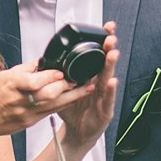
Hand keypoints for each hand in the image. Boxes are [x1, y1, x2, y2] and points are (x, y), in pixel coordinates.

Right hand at [0, 62, 91, 139]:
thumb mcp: (3, 75)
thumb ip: (25, 69)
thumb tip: (43, 62)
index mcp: (12, 84)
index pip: (36, 80)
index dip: (51, 76)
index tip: (62, 71)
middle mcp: (20, 99)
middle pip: (48, 94)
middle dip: (67, 86)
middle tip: (82, 78)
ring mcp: (26, 113)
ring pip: (54, 105)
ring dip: (72, 96)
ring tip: (87, 88)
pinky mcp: (30, 123)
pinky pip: (50, 113)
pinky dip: (63, 104)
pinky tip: (73, 98)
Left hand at [56, 22, 118, 151]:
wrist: (78, 133)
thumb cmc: (73, 111)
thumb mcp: (64, 90)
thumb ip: (62, 76)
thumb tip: (48, 60)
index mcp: (91, 77)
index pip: (97, 56)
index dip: (102, 42)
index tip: (107, 27)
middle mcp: (100, 85)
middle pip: (105, 64)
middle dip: (109, 49)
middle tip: (110, 36)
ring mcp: (104, 97)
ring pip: (108, 79)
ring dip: (111, 66)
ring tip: (113, 53)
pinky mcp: (106, 111)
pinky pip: (108, 100)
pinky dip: (110, 91)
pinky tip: (112, 81)